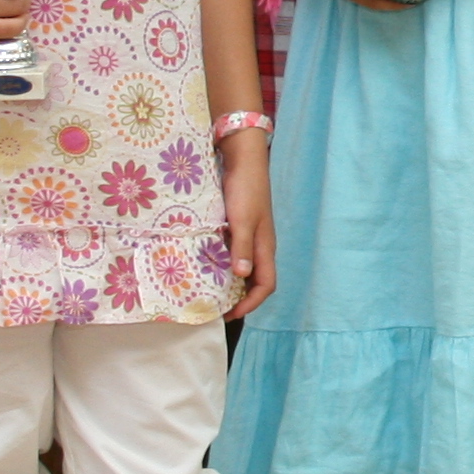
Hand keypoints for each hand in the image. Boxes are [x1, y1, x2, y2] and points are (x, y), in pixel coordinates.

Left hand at [221, 131, 276, 316]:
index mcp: (265, 246)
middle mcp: (260, 245)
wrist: (244, 159)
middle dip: (241, 298)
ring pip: (244, 268)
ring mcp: (250, 235)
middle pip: (256, 281)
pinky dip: (223, 265)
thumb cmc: (246, 188)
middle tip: (217, 308)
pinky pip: (234, 253)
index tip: (230, 314)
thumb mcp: (243, 219)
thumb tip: (241, 276)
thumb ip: (242, 247)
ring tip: (210, 292)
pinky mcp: (239, 226)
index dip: (251, 303)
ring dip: (231, 283)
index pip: (266, 285)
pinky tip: (207, 265)